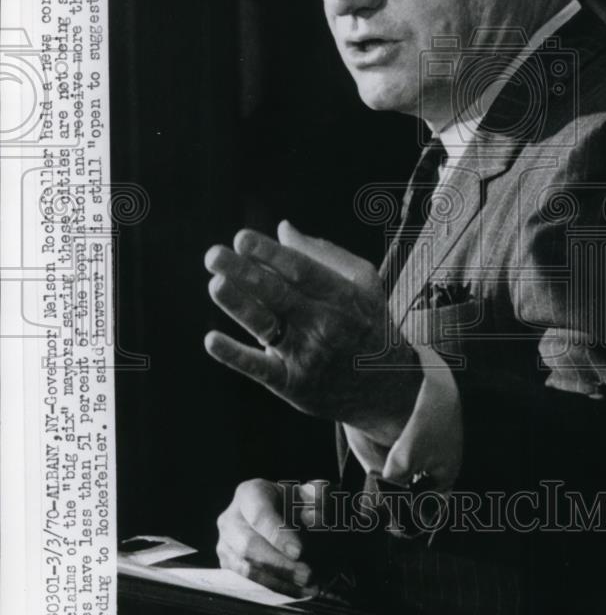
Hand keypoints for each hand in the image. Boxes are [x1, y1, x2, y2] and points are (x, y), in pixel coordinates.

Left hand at [204, 222, 420, 444]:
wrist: (385, 386)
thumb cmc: (367, 321)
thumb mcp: (362, 283)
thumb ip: (323, 254)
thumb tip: (282, 229)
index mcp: (342, 295)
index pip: (301, 270)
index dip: (270, 253)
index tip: (242, 238)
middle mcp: (324, 324)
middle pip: (278, 293)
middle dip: (244, 273)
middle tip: (213, 255)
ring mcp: (307, 355)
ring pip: (266, 326)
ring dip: (238, 305)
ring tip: (216, 284)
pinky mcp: (292, 384)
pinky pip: (260, 369)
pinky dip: (235, 356)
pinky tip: (212, 340)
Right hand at [216, 478, 321, 597]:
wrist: (280, 514)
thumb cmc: (294, 503)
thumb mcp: (309, 494)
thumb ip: (317, 500)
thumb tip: (315, 518)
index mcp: (250, 493)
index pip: (259, 515)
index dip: (277, 535)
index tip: (299, 551)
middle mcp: (231, 518)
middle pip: (249, 546)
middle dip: (280, 564)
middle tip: (307, 574)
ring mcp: (226, 543)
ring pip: (246, 568)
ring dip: (278, 581)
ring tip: (306, 586)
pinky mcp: (228, 564)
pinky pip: (247, 582)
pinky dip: (273, 589)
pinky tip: (296, 591)